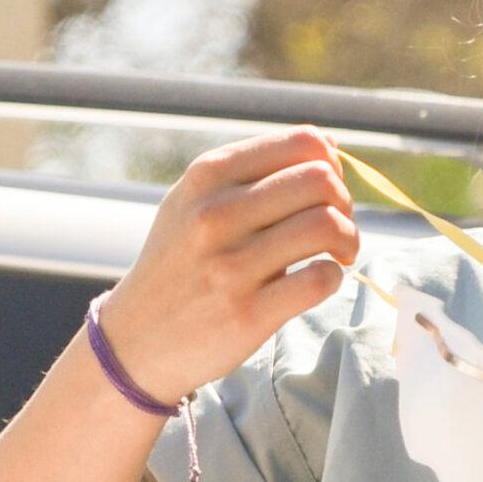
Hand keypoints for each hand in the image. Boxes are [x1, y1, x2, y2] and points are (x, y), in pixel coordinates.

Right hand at [95, 128, 357, 403]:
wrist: (134, 339)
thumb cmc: (181, 262)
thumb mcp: (196, 202)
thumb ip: (256, 171)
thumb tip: (328, 142)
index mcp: (207, 176)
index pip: (303, 143)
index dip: (331, 165)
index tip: (326, 192)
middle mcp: (215, 214)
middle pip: (321, 181)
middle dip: (344, 202)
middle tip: (336, 226)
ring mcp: (230, 265)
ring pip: (327, 225)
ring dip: (348, 239)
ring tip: (337, 253)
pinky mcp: (247, 312)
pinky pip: (321, 278)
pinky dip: (333, 277)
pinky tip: (318, 280)